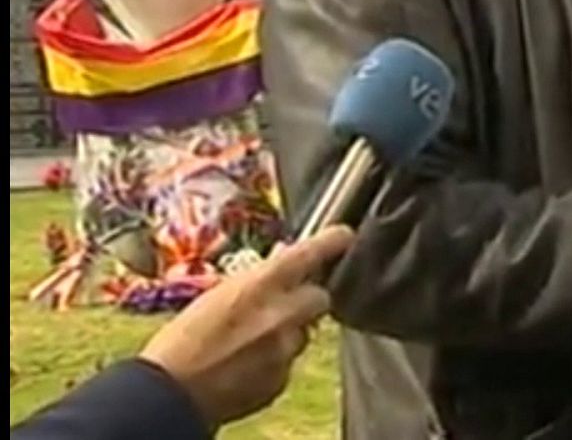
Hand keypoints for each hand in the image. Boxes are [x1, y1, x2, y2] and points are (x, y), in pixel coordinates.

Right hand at [138, 225, 354, 429]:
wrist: (168, 395)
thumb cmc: (181, 341)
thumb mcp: (216, 296)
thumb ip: (255, 281)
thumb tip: (280, 264)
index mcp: (261, 285)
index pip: (311, 253)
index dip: (332, 242)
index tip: (343, 236)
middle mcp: (282, 314)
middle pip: (320, 297)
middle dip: (307, 298)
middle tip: (283, 304)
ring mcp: (285, 349)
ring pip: (303, 333)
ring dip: (287, 332)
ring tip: (249, 342)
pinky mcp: (281, 379)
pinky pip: (288, 363)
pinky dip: (274, 361)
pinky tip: (245, 364)